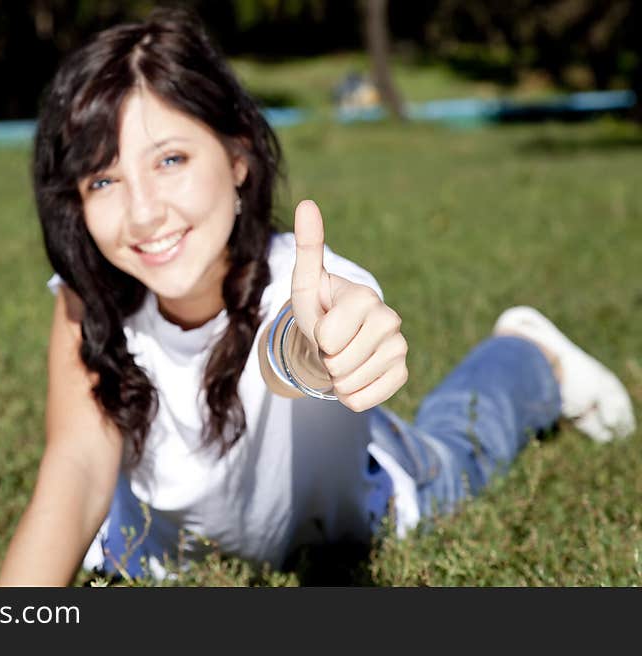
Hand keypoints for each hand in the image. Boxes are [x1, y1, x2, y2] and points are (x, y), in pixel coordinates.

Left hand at [291, 200, 407, 411]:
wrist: (334, 337)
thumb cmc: (319, 308)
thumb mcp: (306, 283)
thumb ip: (308, 247)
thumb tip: (307, 203)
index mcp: (364, 297)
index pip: (327, 338)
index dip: (316, 337)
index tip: (322, 324)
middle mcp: (389, 320)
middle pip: (338, 364)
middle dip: (324, 359)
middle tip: (330, 344)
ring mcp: (399, 348)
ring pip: (349, 384)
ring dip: (335, 378)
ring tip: (340, 356)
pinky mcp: (401, 373)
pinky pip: (364, 400)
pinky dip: (350, 395)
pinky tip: (353, 374)